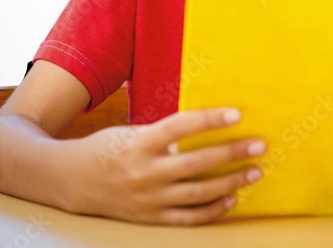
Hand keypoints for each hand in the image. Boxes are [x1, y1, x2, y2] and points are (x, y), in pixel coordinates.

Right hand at [65, 107, 264, 224]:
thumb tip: (208, 125)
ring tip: (253, 172)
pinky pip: (188, 218)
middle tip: (259, 145)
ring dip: (230, 183)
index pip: (181, 127)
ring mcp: (148, 199)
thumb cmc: (109, 148)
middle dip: (232, 154)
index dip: (210, 120)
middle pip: (196, 163)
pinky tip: (232, 199)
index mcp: (140, 143)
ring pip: (197, 193)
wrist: (72, 181)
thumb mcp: (134, 132)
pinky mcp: (150, 218)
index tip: (237, 115)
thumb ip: (166, 133)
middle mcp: (144, 172)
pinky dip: (213, 210)